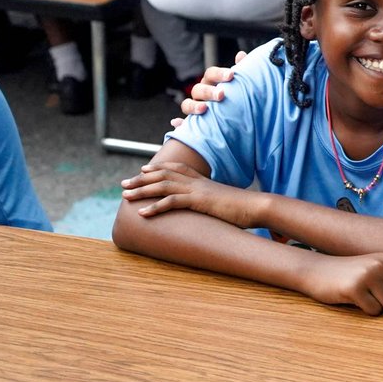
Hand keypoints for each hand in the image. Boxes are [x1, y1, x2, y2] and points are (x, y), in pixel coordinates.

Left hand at [121, 161, 242, 220]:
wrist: (257, 207)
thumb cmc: (245, 208)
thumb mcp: (225, 203)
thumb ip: (214, 203)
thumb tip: (211, 208)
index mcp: (204, 181)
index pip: (177, 169)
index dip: (159, 168)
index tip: (143, 170)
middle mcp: (198, 182)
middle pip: (164, 175)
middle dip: (141, 179)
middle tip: (124, 184)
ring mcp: (198, 190)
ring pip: (163, 186)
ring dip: (142, 191)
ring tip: (125, 196)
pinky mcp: (199, 201)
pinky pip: (172, 202)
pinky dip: (155, 207)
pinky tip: (142, 213)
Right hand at [171, 52, 246, 125]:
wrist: (239, 119)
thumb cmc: (238, 97)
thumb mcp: (241, 84)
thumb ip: (242, 70)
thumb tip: (240, 54)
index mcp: (211, 82)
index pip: (211, 74)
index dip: (219, 74)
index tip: (231, 75)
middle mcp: (201, 94)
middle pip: (198, 89)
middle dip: (209, 91)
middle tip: (221, 94)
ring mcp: (195, 108)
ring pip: (187, 105)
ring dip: (193, 106)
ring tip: (204, 109)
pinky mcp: (193, 124)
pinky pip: (183, 124)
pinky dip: (180, 124)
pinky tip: (177, 123)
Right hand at [303, 253, 382, 314]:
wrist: (316, 271)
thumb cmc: (350, 273)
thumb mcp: (375, 267)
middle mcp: (381, 265)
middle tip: (378, 299)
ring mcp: (368, 276)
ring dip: (380, 308)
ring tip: (367, 298)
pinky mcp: (354, 288)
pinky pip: (374, 311)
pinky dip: (367, 311)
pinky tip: (356, 301)